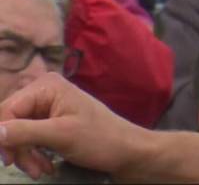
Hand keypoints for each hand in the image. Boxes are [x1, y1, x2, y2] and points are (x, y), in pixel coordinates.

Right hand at [0, 74, 148, 179]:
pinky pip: (30, 138)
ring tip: (41, 170)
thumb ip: (25, 132)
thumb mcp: (61, 135)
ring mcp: (49, 106)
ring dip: (26, 155)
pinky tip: (45, 166)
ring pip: (18, 133)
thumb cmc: (100, 139)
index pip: (7, 110)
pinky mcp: (52, 121)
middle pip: (10, 122)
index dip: (3, 136)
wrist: (127, 151)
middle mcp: (45, 91)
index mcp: (47, 86)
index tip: (9, 160)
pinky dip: (34, 154)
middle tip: (31, 169)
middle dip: (17, 149)